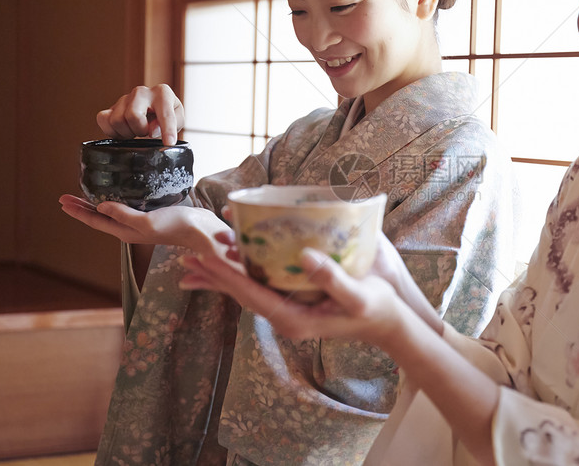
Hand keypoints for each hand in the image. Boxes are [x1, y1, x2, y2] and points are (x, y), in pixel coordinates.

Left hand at [59, 194, 226, 255]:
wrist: (201, 230)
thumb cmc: (176, 227)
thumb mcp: (147, 220)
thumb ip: (124, 214)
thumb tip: (100, 206)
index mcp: (125, 231)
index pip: (94, 221)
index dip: (77, 211)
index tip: (62, 201)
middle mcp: (130, 228)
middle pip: (100, 217)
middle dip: (82, 207)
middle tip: (65, 196)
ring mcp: (141, 221)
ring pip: (112, 212)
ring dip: (96, 204)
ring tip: (85, 194)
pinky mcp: (152, 214)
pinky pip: (127, 206)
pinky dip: (116, 199)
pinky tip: (118, 192)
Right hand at [96, 84, 184, 144]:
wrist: (153, 109)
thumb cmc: (167, 114)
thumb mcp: (178, 119)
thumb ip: (173, 123)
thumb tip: (152, 129)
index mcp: (162, 93)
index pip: (165, 113)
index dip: (167, 130)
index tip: (169, 143)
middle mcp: (141, 92)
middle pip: (133, 115)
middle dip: (140, 130)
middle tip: (145, 132)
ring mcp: (124, 98)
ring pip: (117, 121)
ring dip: (127, 132)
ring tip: (136, 131)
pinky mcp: (111, 107)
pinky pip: (103, 119)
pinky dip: (112, 131)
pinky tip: (124, 131)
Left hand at [179, 245, 406, 345]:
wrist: (388, 322)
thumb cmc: (375, 309)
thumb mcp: (358, 296)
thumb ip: (333, 280)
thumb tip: (304, 256)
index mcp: (294, 319)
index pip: (251, 295)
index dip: (227, 276)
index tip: (205, 258)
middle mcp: (286, 317)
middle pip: (243, 294)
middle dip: (217, 275)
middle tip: (189, 258)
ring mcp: (290, 311)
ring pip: (250, 290)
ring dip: (228, 273)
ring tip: (204, 257)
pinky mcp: (296, 302)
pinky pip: (263, 287)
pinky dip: (247, 271)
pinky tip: (241, 257)